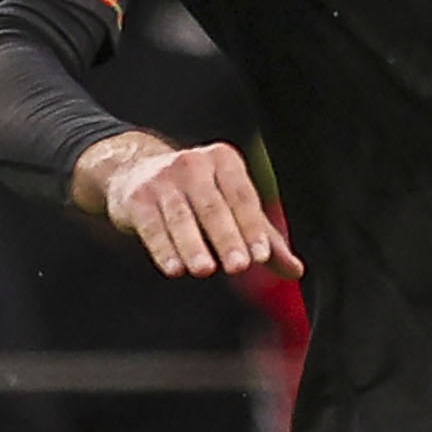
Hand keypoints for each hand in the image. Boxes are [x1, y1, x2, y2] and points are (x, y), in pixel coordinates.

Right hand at [75, 131, 302, 280]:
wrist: (135, 172)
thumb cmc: (198, 194)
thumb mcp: (232, 205)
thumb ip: (264, 237)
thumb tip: (296, 270)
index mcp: (224, 161)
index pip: (242, 197)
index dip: (252, 227)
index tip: (262, 256)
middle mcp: (193, 164)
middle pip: (213, 207)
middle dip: (228, 238)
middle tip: (240, 266)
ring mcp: (163, 179)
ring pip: (182, 217)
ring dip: (194, 245)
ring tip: (205, 270)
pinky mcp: (137, 197)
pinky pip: (153, 227)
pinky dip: (164, 249)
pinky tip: (175, 269)